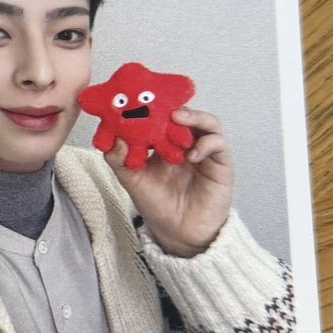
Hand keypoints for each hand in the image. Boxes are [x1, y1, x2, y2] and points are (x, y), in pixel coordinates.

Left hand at [104, 105, 233, 257]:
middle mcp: (186, 142)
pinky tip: (191, 154)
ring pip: (206, 122)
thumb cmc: (158, 205)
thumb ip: (119, 159)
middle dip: (173, 105)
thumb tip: (111, 138)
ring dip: (193, 117)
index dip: (154, 105)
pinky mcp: (220, 163)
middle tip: (160, 102)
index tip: (139, 99)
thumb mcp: (132, 180)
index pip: (163, 115)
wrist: (178, 233)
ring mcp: (204, 151)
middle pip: (186, 113)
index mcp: (165, 142)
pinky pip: (218, 144)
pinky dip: (206, 143)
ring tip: (177, 118)